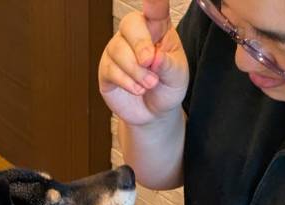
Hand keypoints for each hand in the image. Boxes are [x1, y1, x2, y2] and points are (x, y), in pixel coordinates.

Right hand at [98, 0, 190, 126]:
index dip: (154, 1)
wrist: (154, 114)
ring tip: (149, 84)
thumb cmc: (167, 88)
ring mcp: (118, 50)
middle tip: (149, 62)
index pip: (155, 8)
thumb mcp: (177, 77)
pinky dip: (126, 81)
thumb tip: (156, 58)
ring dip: (136, 70)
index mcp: (158, 28)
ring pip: (119, 50)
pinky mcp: (106, 69)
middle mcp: (136, 34)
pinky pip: (111, 69)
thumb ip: (169, 66)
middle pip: (130, 24)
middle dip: (139, 44)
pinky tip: (137, 89)